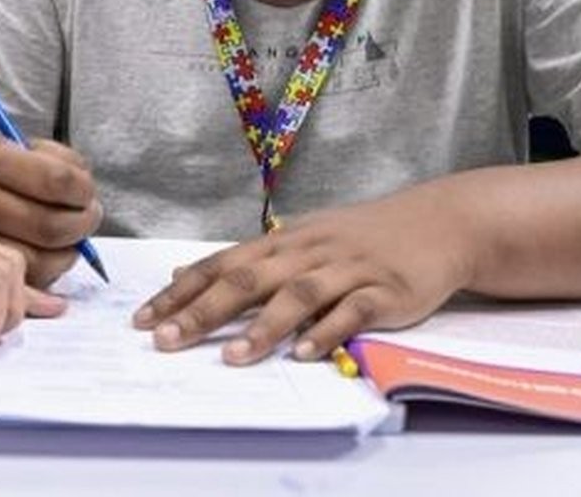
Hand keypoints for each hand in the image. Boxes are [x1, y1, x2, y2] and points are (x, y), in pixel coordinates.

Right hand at [0, 138, 100, 287]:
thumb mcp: (15, 150)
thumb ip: (56, 165)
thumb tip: (87, 203)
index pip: (57, 179)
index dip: (83, 190)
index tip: (86, 193)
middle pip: (51, 226)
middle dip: (82, 225)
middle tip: (87, 218)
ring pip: (40, 261)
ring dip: (68, 253)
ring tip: (68, 239)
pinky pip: (23, 282)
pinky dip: (48, 273)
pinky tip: (48, 255)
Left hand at [131, 183, 477, 363]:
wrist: (437, 223)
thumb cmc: (358, 237)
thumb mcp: (295, 239)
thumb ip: (242, 260)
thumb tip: (183, 272)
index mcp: (280, 242)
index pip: (219, 264)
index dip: (180, 291)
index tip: (144, 318)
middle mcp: (306, 252)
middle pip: (247, 279)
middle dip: (203, 311)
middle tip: (167, 340)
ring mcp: (346, 270)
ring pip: (297, 295)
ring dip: (262, 327)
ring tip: (232, 357)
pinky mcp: (384, 291)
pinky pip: (352, 312)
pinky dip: (327, 332)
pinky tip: (305, 353)